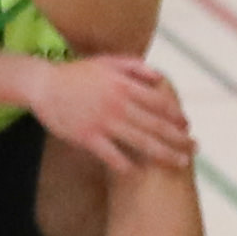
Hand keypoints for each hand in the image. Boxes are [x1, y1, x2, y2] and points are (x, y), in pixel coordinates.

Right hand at [18, 51, 196, 175]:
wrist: (41, 84)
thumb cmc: (76, 73)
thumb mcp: (107, 62)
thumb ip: (135, 67)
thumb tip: (160, 77)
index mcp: (124, 86)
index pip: (160, 102)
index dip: (176, 115)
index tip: (188, 126)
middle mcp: (118, 104)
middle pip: (156, 125)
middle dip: (179, 139)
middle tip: (195, 149)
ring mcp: (102, 122)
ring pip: (140, 141)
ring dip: (163, 154)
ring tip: (179, 164)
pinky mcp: (86, 136)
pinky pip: (110, 154)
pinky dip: (124, 164)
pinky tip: (138, 173)